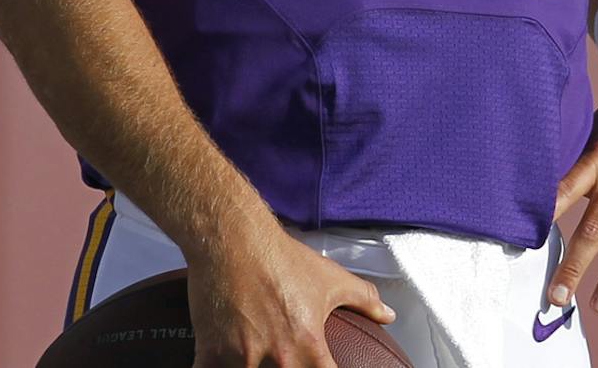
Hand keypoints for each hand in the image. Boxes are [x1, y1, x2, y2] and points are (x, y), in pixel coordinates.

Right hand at [185, 215, 394, 367]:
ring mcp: (240, 358)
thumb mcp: (332, 279)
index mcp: (307, 346)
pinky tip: (226, 363)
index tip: (327, 367)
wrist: (234, 241)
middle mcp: (276, 358)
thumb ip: (364, 300)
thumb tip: (388, 315)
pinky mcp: (209, 353)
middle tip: (287, 359)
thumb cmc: (283, 260)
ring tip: (258, 360)